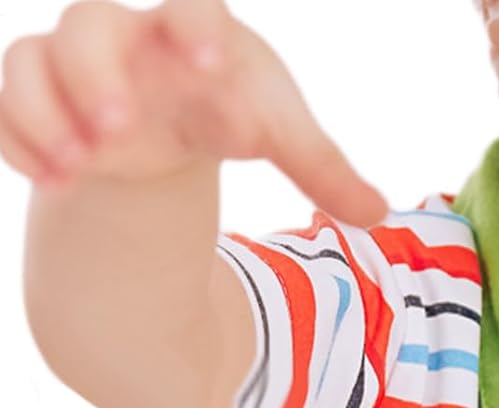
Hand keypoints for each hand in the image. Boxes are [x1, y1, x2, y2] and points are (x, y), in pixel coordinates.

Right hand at [0, 0, 385, 223]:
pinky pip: (9, 106)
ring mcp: (72, 69)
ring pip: (36, 62)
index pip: (192, 6)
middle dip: (101, 73)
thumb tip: (379, 213)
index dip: (196, 26)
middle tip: (124, 127)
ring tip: (80, 164)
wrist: (165, 115)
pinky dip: (21, 140)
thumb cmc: (228, 105)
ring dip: (51, 111)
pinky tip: (51, 179)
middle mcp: (126, 41)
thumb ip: (324, 170)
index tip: (211, 63)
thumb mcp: (280, 133)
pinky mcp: (37, 104)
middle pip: (91, 25)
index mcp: (194, 34)